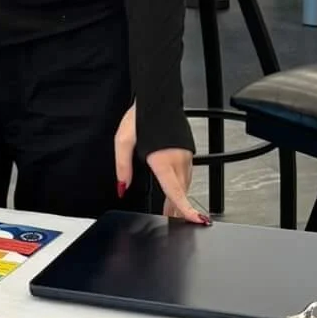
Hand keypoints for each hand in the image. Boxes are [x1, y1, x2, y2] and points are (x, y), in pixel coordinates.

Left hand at [114, 105, 208, 223]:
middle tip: (170, 219)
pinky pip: (187, 173)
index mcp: (163, 160)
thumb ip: (122, 168)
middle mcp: (178, 159)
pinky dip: (182, 184)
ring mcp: (185, 155)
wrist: (157, 97)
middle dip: (177, 208)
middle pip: (181, 191)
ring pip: (185, 183)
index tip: (194, 220)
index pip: (175, 192)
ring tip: (171, 209)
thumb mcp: (123, 142)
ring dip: (179, 197)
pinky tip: (174, 187)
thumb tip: (122, 186)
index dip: (185, 209)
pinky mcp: (188, 150)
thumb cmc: (141, 117)